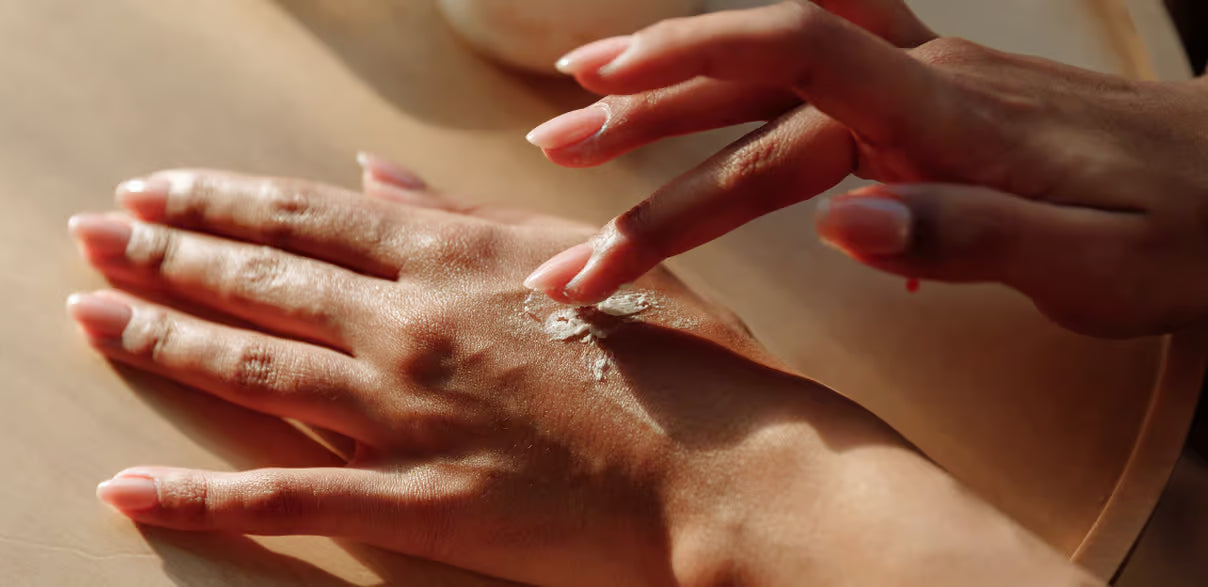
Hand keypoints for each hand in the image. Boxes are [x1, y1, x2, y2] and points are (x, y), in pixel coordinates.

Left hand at [69, 157, 1098, 585]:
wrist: (728, 465)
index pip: (307, 218)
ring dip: (158, 338)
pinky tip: (127, 491)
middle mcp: (413, 325)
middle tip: (90, 234)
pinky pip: (286, 500)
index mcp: (455, 258)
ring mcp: (408, 415)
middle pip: (260, 280)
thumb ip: (462, 216)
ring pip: (252, 370)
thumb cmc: (673, 358)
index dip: (220, 199)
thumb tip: (374, 177)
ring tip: (87, 314)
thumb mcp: (574, 256)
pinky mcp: (418, 504)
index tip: (156, 189)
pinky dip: (199, 498)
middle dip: (163, 252)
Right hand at [522, 0, 1207, 337]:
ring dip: (678, 94)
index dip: (690, 62)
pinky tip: (716, 100)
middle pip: (758, 78)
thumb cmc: (1180, 233)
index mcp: (947, 117)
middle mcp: (922, 85)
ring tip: (590, 106)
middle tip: (553, 146)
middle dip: (647, 116)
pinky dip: (750, 85)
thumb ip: (968, 238)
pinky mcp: (933, 102)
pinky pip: (821, 74)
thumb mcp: (1095, 265)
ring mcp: (925, 86)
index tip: (599, 94)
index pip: (795, 57)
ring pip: (775, 77)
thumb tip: (843, 220)